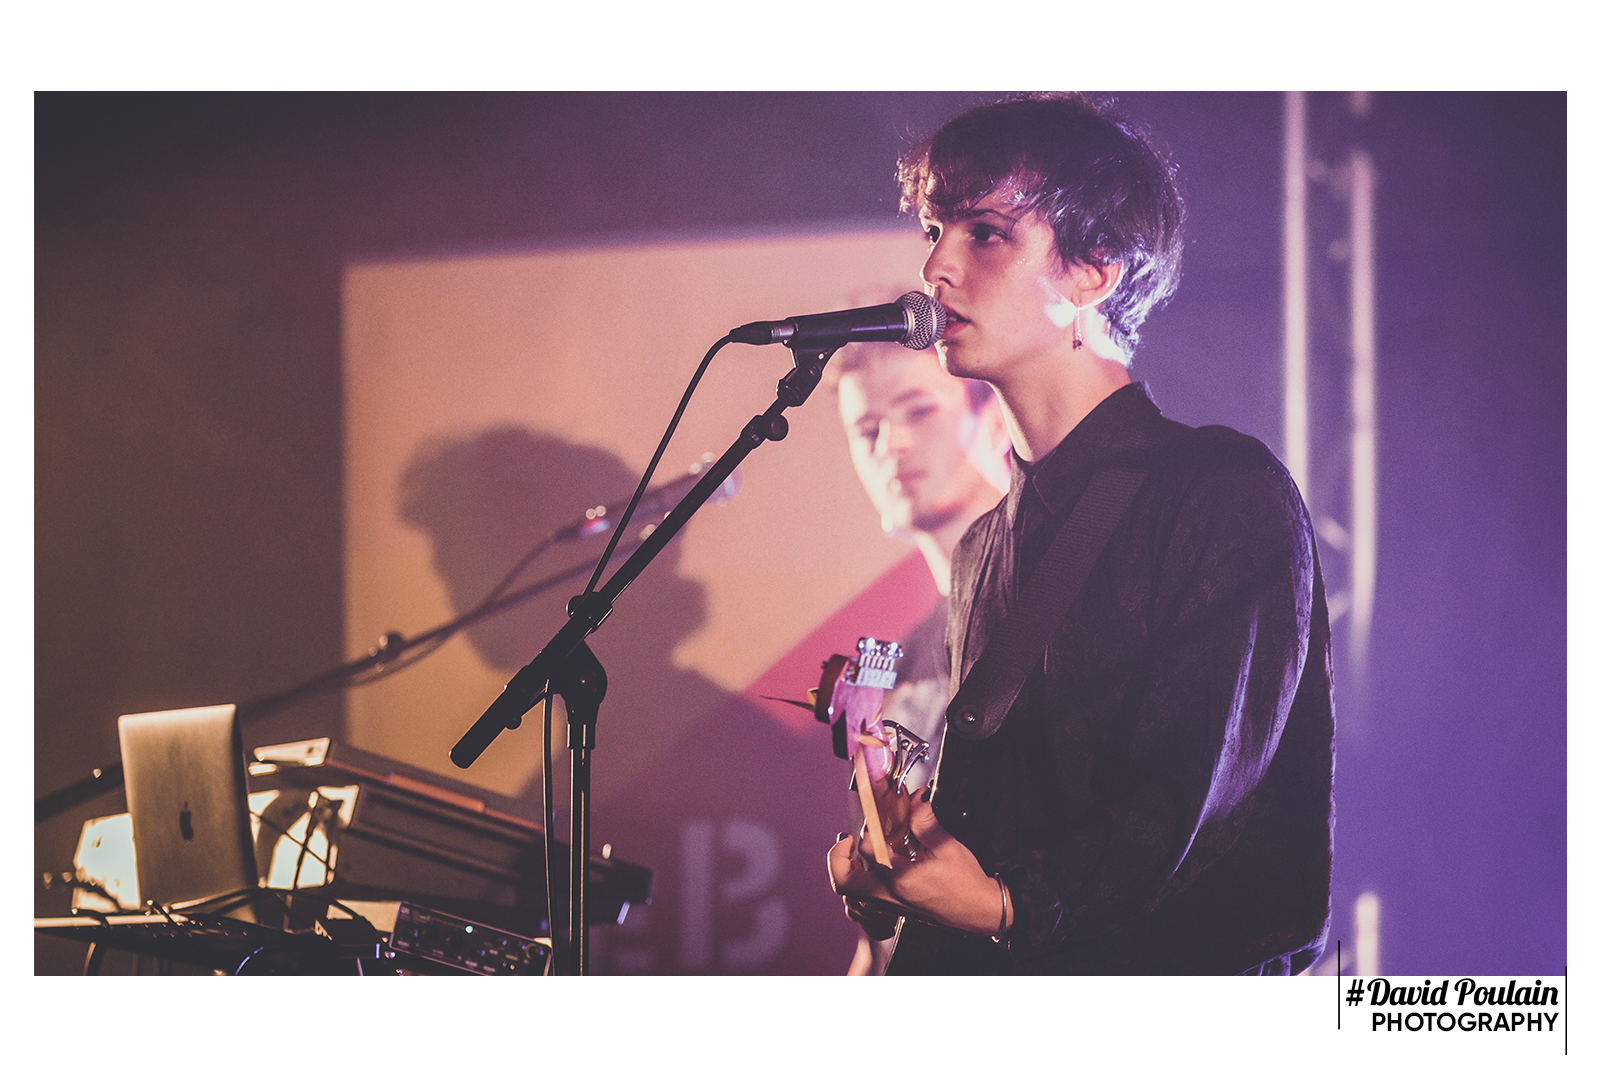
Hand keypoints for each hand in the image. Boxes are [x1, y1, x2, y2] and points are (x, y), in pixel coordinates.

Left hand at [827, 789, 1007, 936]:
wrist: (980, 912)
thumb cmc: (967, 885)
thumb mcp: (947, 846)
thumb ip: (925, 820)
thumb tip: (915, 797)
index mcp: (900, 878)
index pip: (868, 848)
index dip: (870, 825)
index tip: (877, 812)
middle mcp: (889, 896)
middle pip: (844, 882)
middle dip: (838, 858)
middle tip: (846, 840)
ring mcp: (890, 906)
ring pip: (851, 896)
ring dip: (848, 873)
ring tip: (855, 853)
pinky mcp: (895, 910)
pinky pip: (864, 905)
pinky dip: (859, 889)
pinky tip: (871, 872)